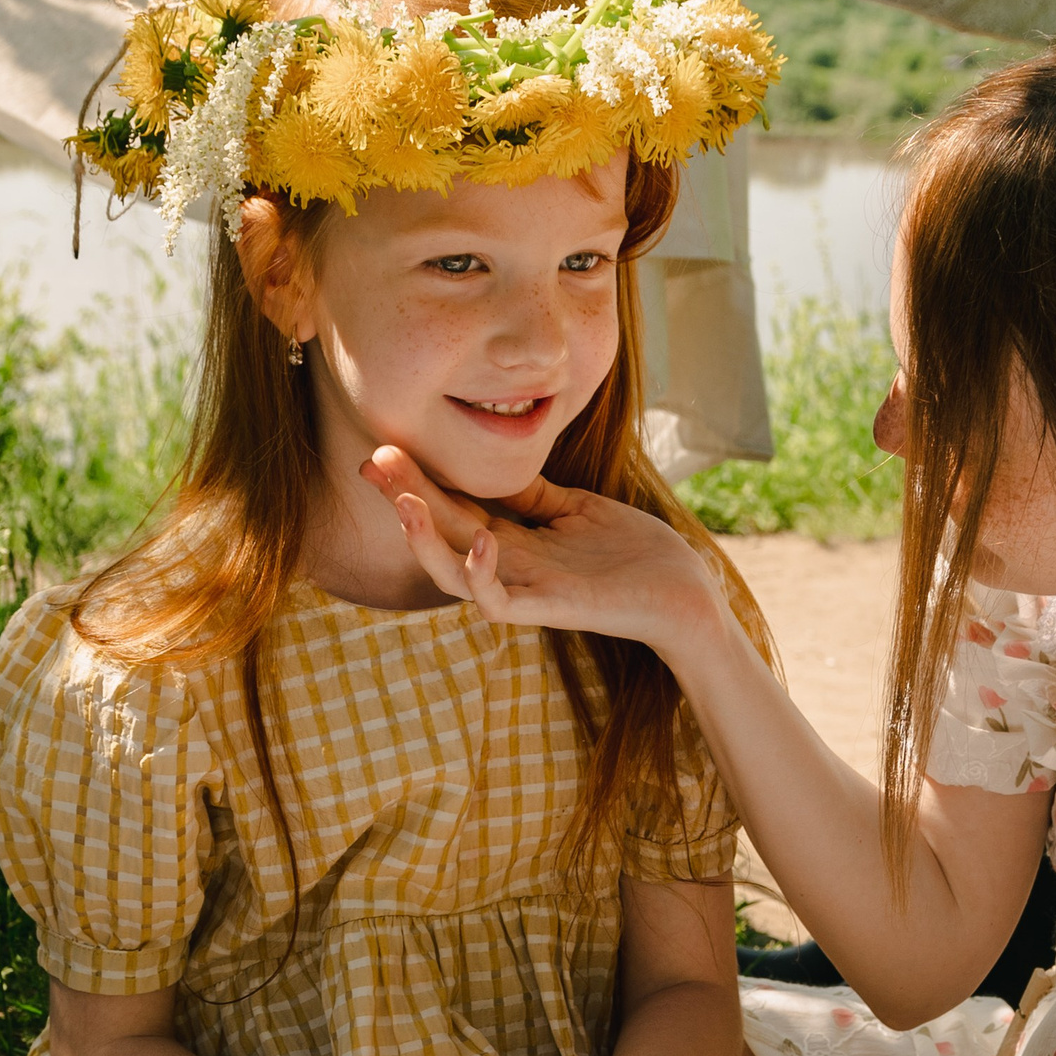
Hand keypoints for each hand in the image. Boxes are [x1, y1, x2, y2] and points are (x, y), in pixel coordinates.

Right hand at [359, 442, 721, 652]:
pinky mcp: (551, 607)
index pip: (452, 508)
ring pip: (453, 573)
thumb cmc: (635, 553)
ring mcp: (526, 590)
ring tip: (401, 502)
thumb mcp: (577, 509)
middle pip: (441, 533)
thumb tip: (497, 466)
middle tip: (371, 460)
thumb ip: (534, 496)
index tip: (383, 448)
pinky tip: (480, 540)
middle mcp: (509, 567)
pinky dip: (483, 575)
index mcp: (513, 543)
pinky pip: (499, 602)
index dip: (417, 481)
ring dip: (423, 540)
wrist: (684, 590)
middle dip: (404, 497)